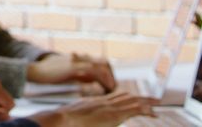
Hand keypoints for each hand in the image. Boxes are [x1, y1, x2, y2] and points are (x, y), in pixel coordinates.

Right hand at [27, 53, 115, 92]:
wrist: (35, 70)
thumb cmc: (48, 73)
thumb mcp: (67, 72)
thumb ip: (80, 74)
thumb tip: (92, 81)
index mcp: (78, 58)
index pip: (99, 61)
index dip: (107, 72)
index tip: (110, 84)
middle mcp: (80, 57)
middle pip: (104, 62)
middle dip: (111, 74)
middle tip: (113, 87)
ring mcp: (77, 60)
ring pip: (101, 66)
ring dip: (109, 77)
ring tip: (112, 88)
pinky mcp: (74, 66)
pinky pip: (94, 70)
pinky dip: (102, 78)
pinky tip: (105, 87)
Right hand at [29, 92, 155, 126]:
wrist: (61, 119)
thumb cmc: (63, 121)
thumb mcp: (73, 116)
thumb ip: (80, 116)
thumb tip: (80, 121)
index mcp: (94, 102)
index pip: (115, 97)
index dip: (127, 97)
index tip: (136, 99)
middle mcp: (103, 102)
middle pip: (126, 96)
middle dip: (140, 97)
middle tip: (153, 99)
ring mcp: (108, 107)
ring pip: (132, 101)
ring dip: (146, 102)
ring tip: (157, 103)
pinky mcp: (113, 115)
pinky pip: (133, 110)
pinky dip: (144, 110)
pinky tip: (153, 112)